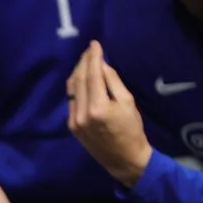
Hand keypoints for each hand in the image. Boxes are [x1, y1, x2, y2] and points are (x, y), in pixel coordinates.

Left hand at [68, 40, 151, 188]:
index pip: (92, 75)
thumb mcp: (128, 102)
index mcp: (98, 108)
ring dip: (77, 72)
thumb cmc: (131, 129)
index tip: (95, 44)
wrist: (122, 158)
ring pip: (71, 89)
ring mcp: (73, 120)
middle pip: (78, 80)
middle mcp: (81, 114)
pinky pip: (71, 100)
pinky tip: (81, 77)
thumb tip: (101, 65)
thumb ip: (112, 82)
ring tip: (85, 59)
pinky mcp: (71, 125)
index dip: (93, 58)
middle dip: (83, 62)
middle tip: (90, 49)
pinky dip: (75, 86)